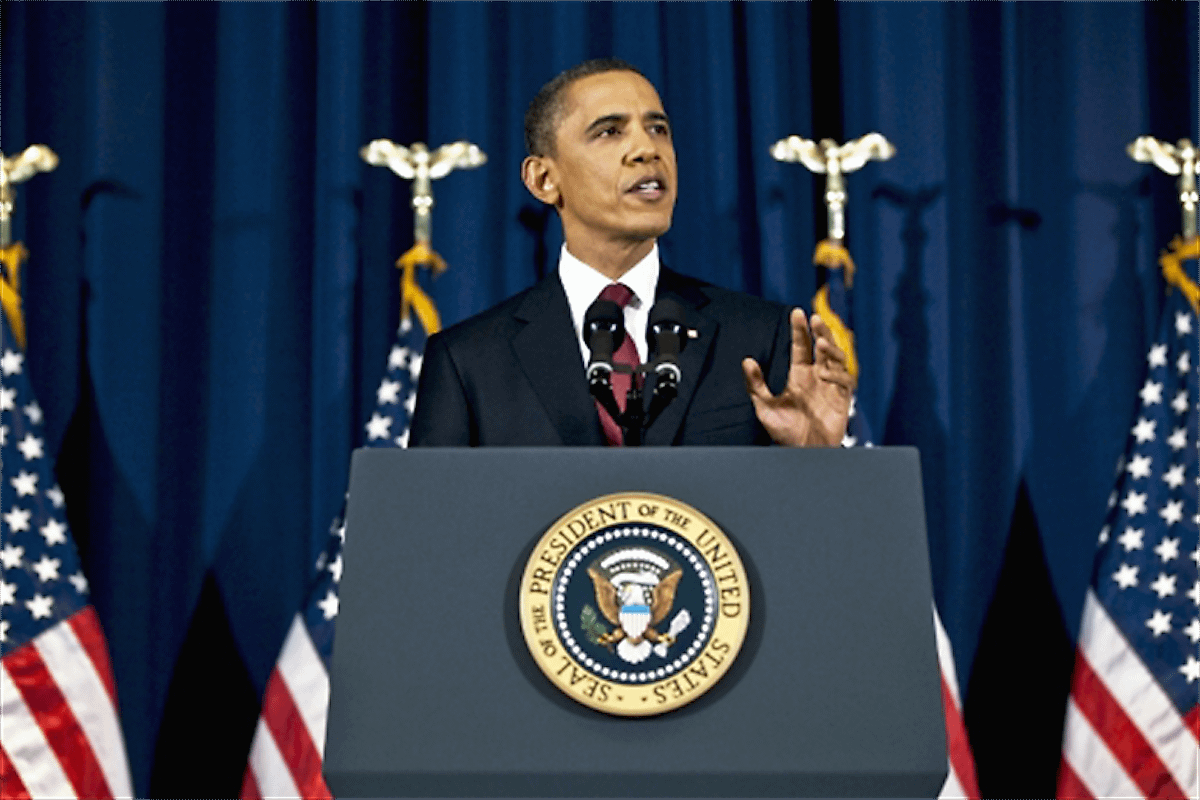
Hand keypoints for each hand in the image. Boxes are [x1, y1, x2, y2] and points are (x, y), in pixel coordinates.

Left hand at [741, 309, 853, 446]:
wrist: (801, 453)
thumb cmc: (784, 432)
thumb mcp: (764, 407)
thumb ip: (756, 384)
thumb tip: (746, 360)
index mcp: (799, 376)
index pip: (801, 347)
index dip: (799, 330)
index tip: (797, 312)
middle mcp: (817, 377)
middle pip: (822, 347)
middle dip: (820, 331)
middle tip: (815, 318)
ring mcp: (831, 387)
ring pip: (837, 359)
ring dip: (831, 348)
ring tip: (820, 341)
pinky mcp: (842, 400)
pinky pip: (845, 381)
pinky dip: (837, 374)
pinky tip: (825, 372)